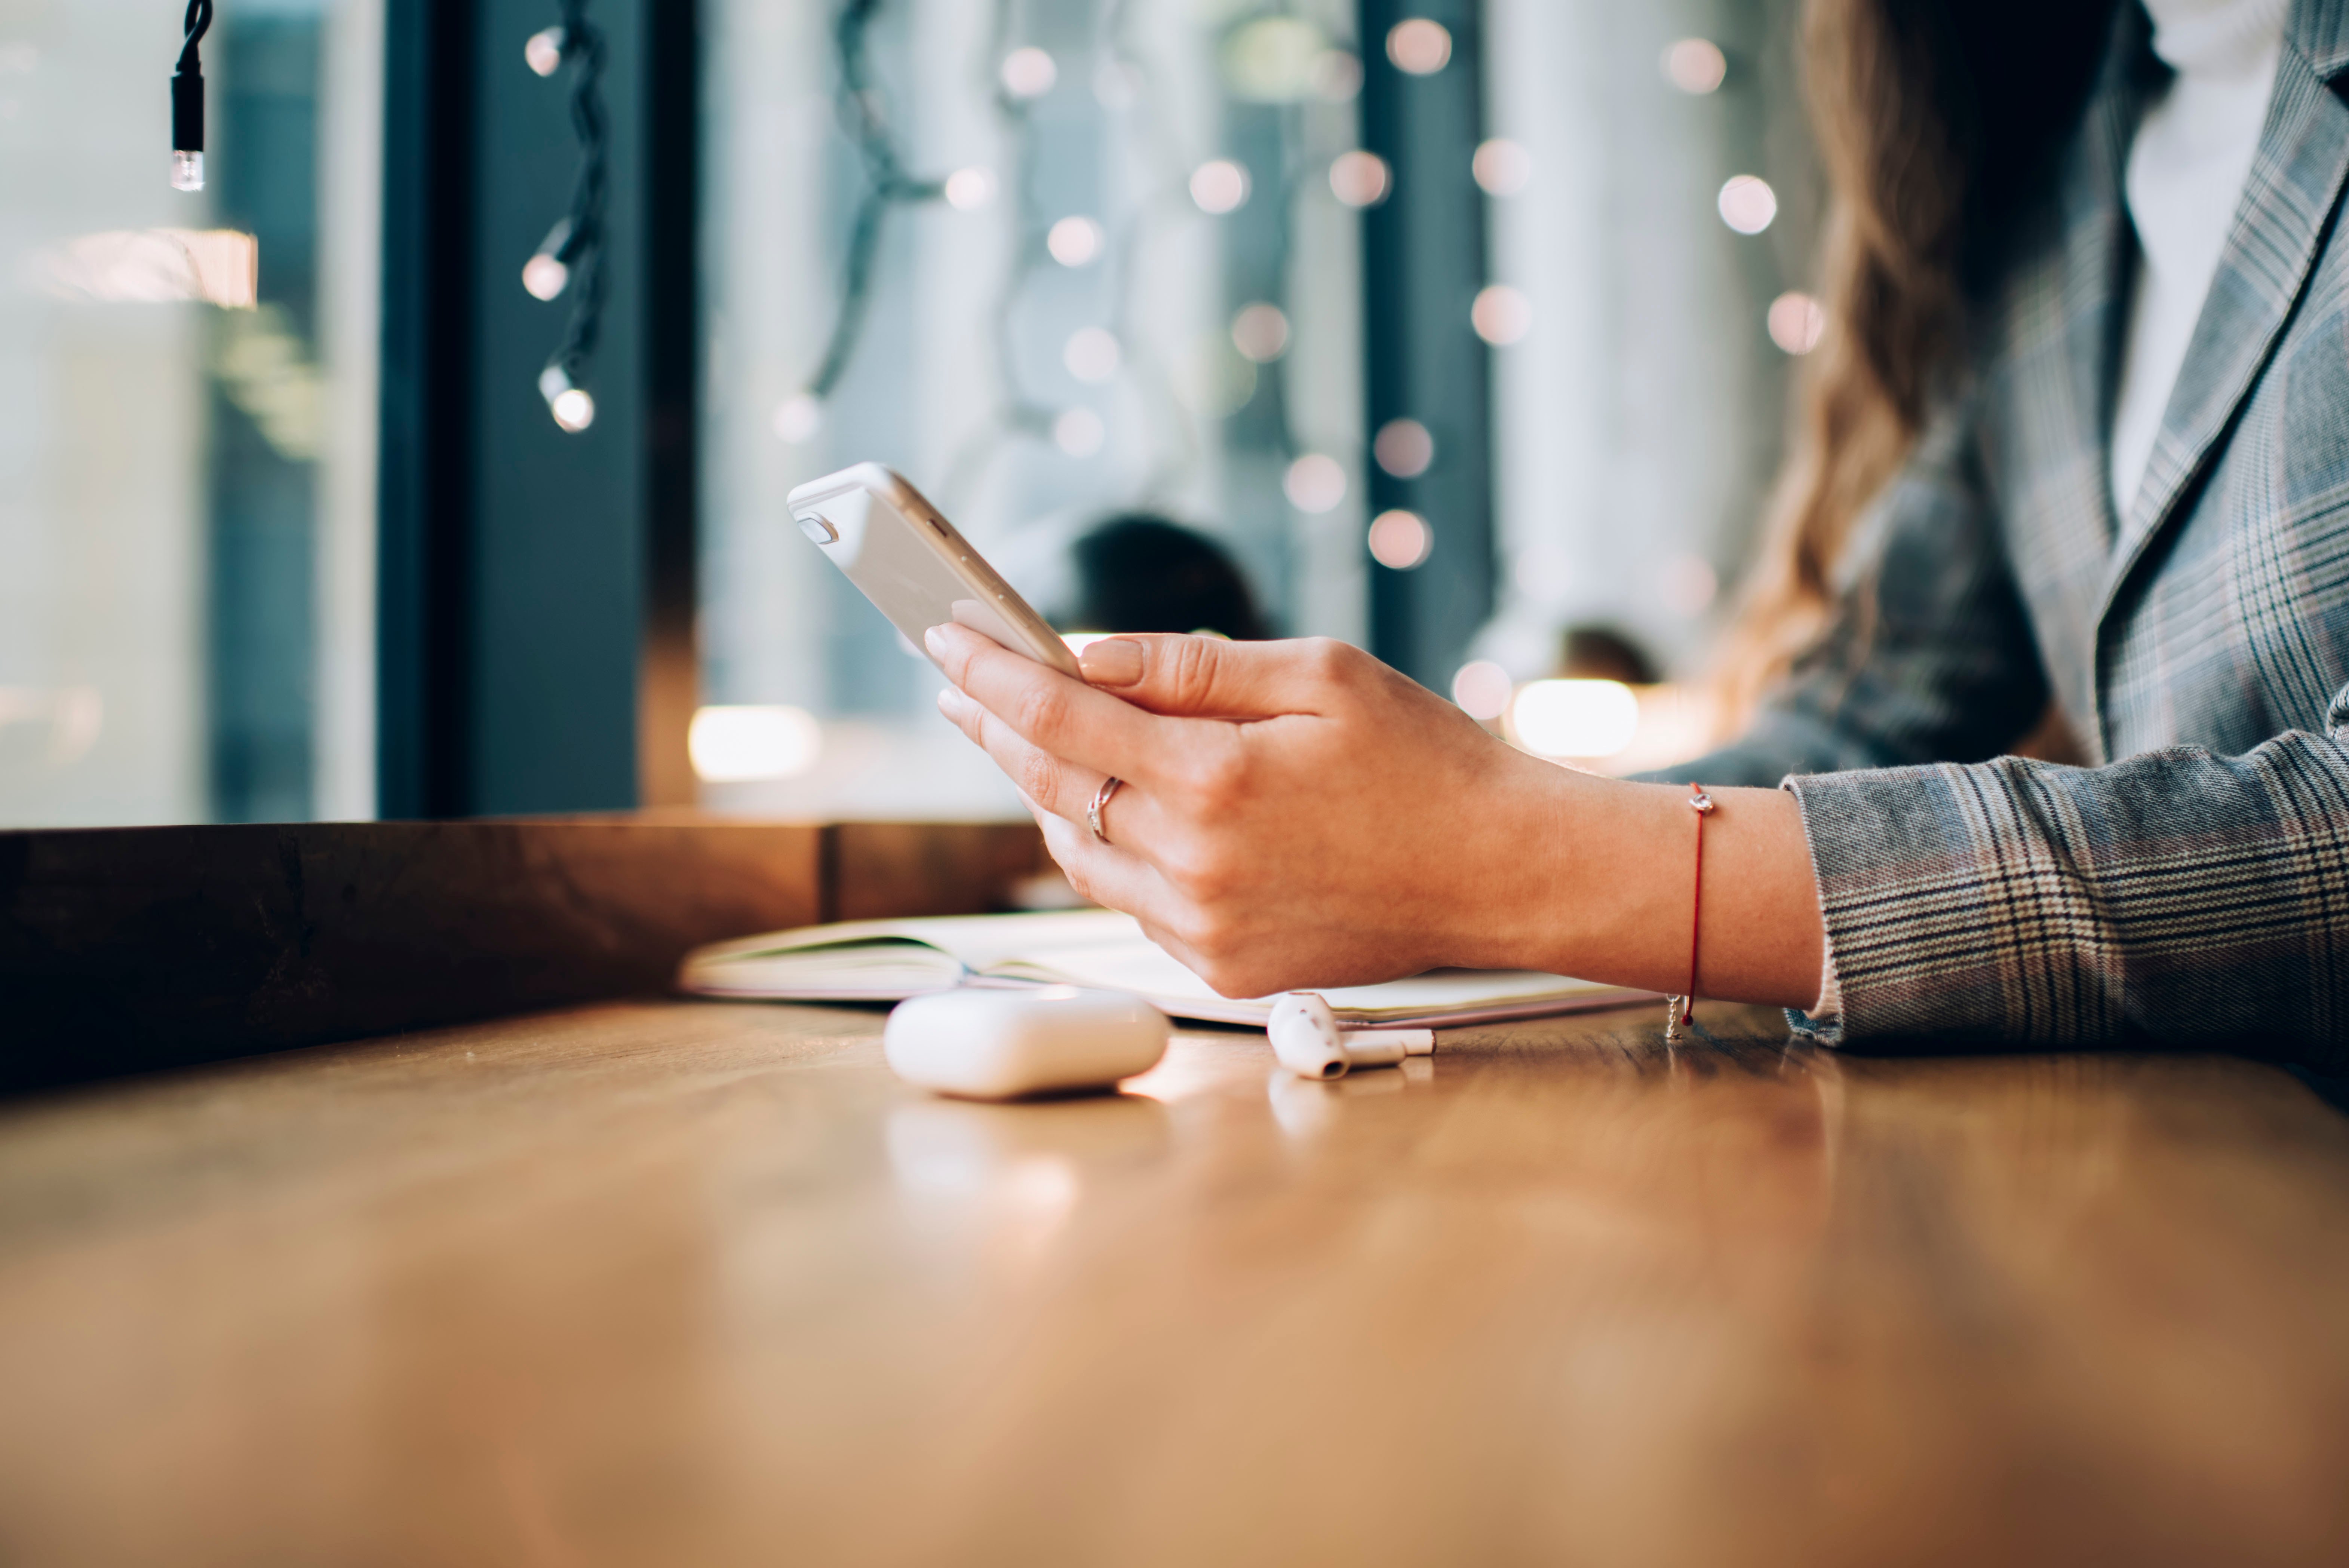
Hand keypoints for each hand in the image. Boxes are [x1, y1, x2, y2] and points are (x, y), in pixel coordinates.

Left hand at [925, 627, 1560, 994]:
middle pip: (1053, 787)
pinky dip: (1105, 850)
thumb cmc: (1425, 762)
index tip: (946, 640)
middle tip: (959, 688)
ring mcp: (1205, 930)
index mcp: (1216, 781)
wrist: (1499, 874)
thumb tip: (1088, 655)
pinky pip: (1130, 903)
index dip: (992, 674)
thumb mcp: (1319, 676)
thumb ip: (1194, 667)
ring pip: (1078, 853)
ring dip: (1044, 794)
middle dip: (996, 729)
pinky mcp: (1223, 969)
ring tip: (1025, 742)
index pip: (1061, 717)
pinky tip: (1108, 812)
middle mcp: (1196, 866)